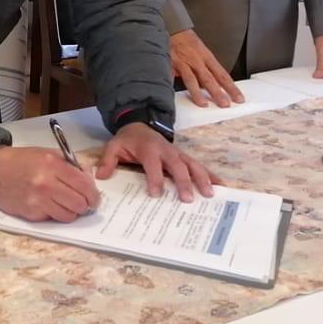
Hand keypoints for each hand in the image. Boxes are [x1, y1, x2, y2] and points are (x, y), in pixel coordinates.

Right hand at [0, 146, 101, 221]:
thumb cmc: (23, 160)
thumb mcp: (48, 153)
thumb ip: (71, 165)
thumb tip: (89, 180)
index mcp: (53, 165)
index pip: (84, 185)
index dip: (94, 194)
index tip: (94, 198)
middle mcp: (46, 184)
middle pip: (80, 204)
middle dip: (85, 205)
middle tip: (83, 203)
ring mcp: (38, 201)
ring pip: (69, 216)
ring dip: (71, 211)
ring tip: (65, 203)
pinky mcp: (31, 214)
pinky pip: (53, 219)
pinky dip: (55, 214)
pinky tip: (48, 204)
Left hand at [96, 123, 216, 201]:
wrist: (139, 124)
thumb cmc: (127, 140)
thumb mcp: (113, 147)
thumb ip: (107, 161)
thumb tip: (101, 176)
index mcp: (148, 149)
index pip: (152, 165)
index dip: (154, 179)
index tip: (156, 195)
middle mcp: (166, 151)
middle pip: (177, 166)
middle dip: (183, 182)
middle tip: (188, 199)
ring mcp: (177, 153)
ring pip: (192, 165)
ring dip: (202, 178)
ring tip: (210, 194)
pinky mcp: (184, 157)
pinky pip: (199, 165)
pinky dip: (210, 175)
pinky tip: (221, 186)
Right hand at [170, 29, 244, 107]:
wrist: (174, 27)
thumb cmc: (188, 41)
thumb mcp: (202, 51)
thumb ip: (206, 69)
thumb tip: (210, 86)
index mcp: (207, 57)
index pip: (222, 75)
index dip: (231, 87)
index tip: (238, 98)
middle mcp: (197, 60)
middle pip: (209, 78)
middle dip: (217, 92)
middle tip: (225, 104)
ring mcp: (183, 62)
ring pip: (191, 79)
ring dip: (197, 92)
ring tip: (203, 104)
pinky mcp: (170, 63)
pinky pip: (171, 76)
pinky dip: (173, 84)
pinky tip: (173, 94)